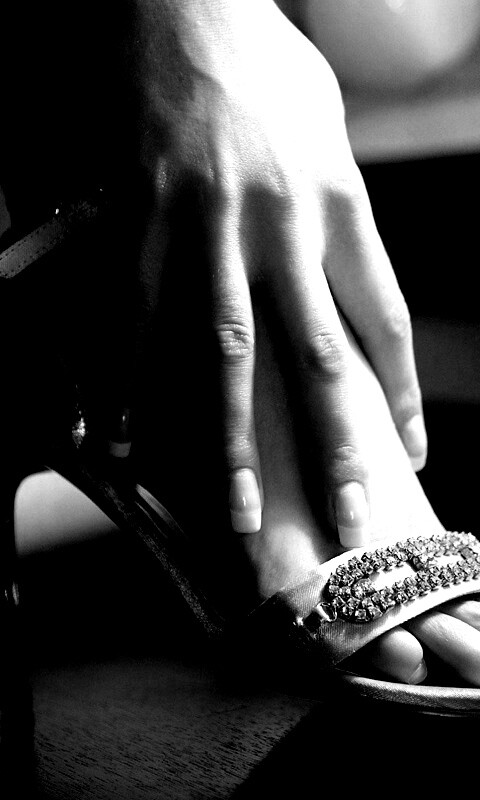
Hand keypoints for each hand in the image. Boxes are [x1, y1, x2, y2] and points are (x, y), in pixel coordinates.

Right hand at [127, 0, 426, 544]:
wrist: (182, 3)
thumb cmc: (265, 68)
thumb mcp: (330, 135)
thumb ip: (340, 216)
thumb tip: (343, 283)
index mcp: (342, 202)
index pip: (383, 321)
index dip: (402, 394)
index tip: (411, 454)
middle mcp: (284, 225)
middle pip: (316, 355)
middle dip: (331, 446)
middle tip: (343, 520)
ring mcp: (211, 227)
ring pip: (226, 353)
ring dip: (233, 439)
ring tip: (238, 510)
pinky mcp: (147, 219)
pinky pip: (141, 315)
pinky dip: (134, 381)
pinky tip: (127, 435)